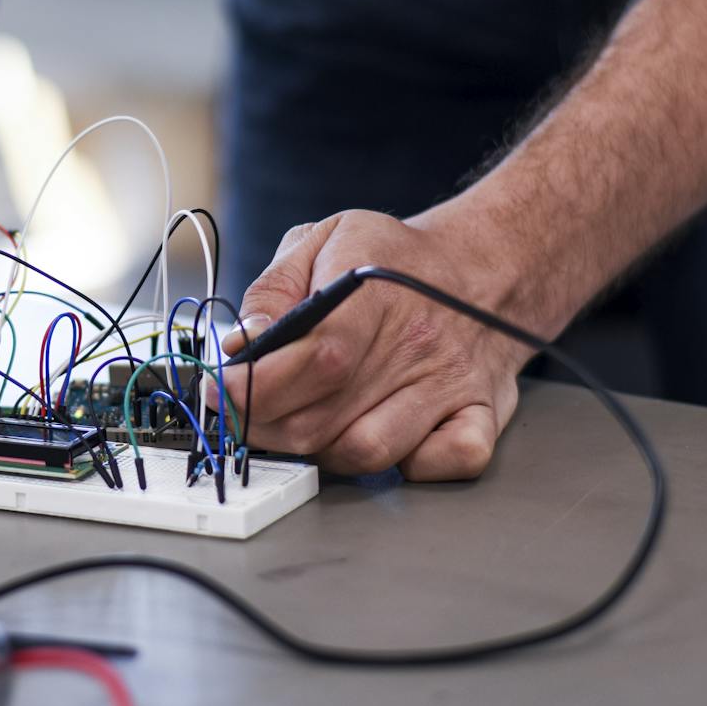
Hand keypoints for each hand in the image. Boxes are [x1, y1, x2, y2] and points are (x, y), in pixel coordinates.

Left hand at [216, 210, 532, 480]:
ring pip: (367, 451)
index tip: (223, 393)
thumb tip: (240, 346)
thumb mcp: (324, 240)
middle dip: (267, 426)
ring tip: (305, 423)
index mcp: (377, 293)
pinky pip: (445, 461)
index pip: (317, 358)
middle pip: (326, 417)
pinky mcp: (481, 413)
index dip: (258, 388)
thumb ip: (273, 290)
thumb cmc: (394, 260)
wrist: (483, 265)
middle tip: (246, 413)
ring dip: (321, 450)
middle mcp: (419, 343)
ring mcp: (452, 384)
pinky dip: (409, 465)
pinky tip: (377, 436)